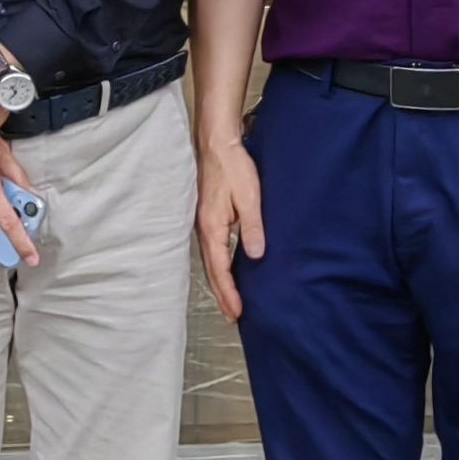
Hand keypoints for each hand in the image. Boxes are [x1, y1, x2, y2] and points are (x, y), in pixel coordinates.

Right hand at [196, 134, 265, 319]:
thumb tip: (255, 254)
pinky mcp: (207, 216)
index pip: (220, 269)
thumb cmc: (233, 167)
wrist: (217, 143)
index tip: (237, 312)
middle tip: (232, 316)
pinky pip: (212, 249)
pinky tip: (226, 268)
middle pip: (211, 270)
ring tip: (229, 300)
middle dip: (221, 294)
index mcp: (212, 228)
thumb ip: (252, 227)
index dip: (229, 292)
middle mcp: (204, 229)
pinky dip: (218, 265)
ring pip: (210, 260)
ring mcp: (203, 223)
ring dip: (219, 282)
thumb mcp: (250, 197)